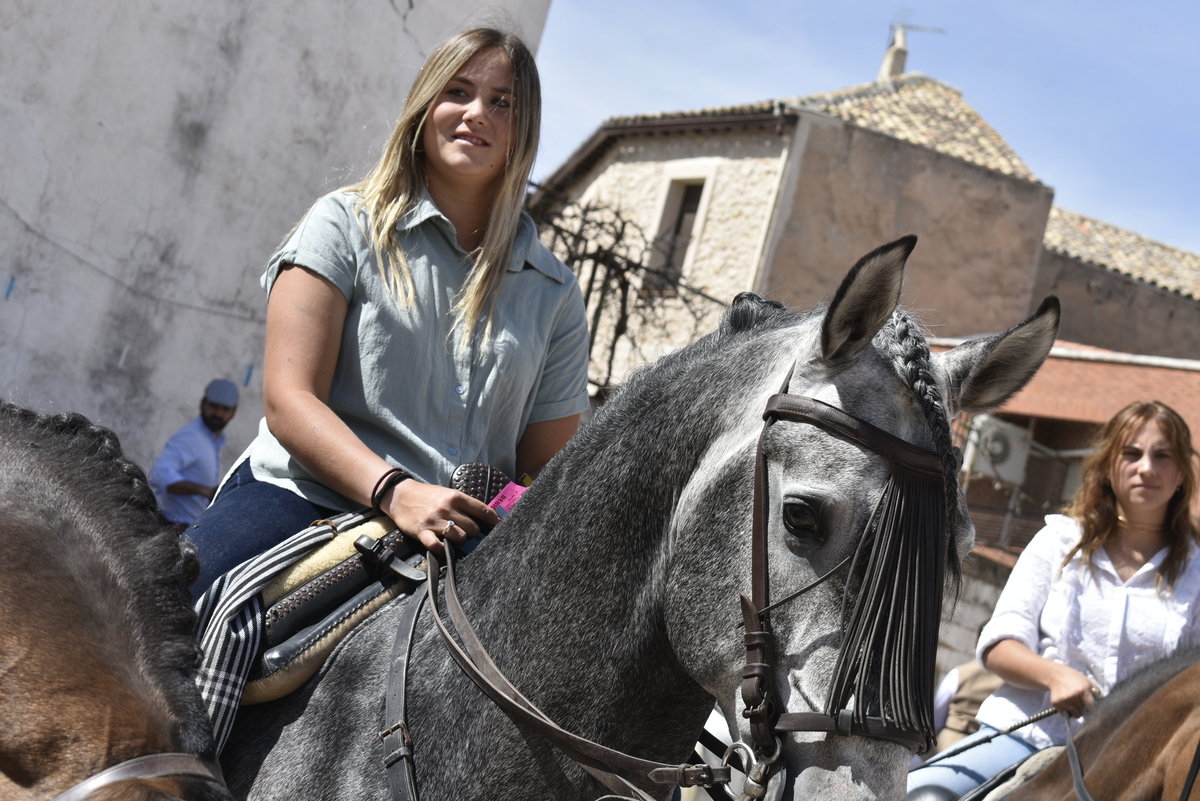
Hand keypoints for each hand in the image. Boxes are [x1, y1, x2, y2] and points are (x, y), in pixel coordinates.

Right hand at [382, 479, 498, 553]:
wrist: (400, 495)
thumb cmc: (428, 496)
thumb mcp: (448, 494)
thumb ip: (465, 505)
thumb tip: (486, 517)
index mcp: (456, 497)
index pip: (483, 510)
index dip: (494, 521)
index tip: (501, 527)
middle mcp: (447, 508)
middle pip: (473, 528)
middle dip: (473, 534)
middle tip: (466, 533)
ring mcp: (434, 521)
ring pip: (460, 538)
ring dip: (459, 542)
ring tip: (454, 539)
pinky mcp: (422, 532)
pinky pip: (436, 546)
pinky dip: (441, 549)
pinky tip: (441, 547)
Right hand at [1046, 663, 1098, 716]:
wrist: (1055, 675)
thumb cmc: (1074, 678)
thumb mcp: (1088, 682)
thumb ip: (1097, 693)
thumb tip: (1105, 705)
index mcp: (1082, 690)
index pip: (1091, 707)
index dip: (1092, 708)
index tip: (1091, 708)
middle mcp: (1073, 696)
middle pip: (1083, 712)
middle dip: (1083, 708)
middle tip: (1079, 700)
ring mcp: (1064, 700)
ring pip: (1075, 715)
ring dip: (1075, 711)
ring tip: (1072, 702)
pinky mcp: (1056, 703)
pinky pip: (1065, 714)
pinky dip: (1066, 710)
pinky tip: (1065, 702)